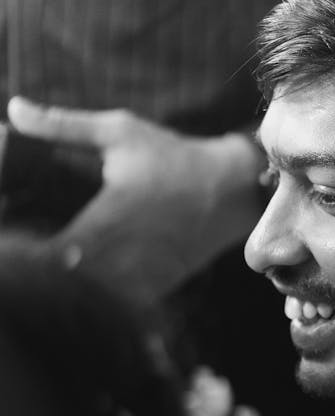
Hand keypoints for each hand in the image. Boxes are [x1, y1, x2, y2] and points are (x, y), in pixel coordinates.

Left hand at [7, 98, 265, 302]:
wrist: (233, 190)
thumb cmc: (172, 157)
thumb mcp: (118, 132)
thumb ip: (61, 125)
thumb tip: (15, 108)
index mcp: (104, 219)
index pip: (47, 256)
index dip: (27, 254)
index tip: (17, 242)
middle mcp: (122, 256)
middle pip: (65, 288)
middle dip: (45, 275)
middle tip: (30, 258)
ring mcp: (140, 278)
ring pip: (92, 304)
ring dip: (71, 291)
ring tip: (55, 274)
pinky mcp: (155, 288)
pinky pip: (119, 308)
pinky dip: (100, 301)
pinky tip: (89, 283)